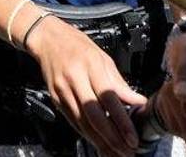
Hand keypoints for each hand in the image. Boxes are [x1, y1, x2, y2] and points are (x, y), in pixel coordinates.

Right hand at [24, 16, 144, 156]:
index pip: (109, 98)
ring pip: (82, 122)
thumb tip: (137, 101)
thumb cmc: (77, 46)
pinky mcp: (56, 99)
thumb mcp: (103, 58)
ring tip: (115, 153)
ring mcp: (63, 91)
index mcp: (90, 66)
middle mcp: (75, 80)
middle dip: (112, 137)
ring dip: (100, 141)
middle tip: (127, 150)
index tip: (133, 136)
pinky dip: (86, 134)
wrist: (47, 39)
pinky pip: (73, 120)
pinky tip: (97, 143)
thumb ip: (118, 82)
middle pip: (94, 115)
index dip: (121, 120)